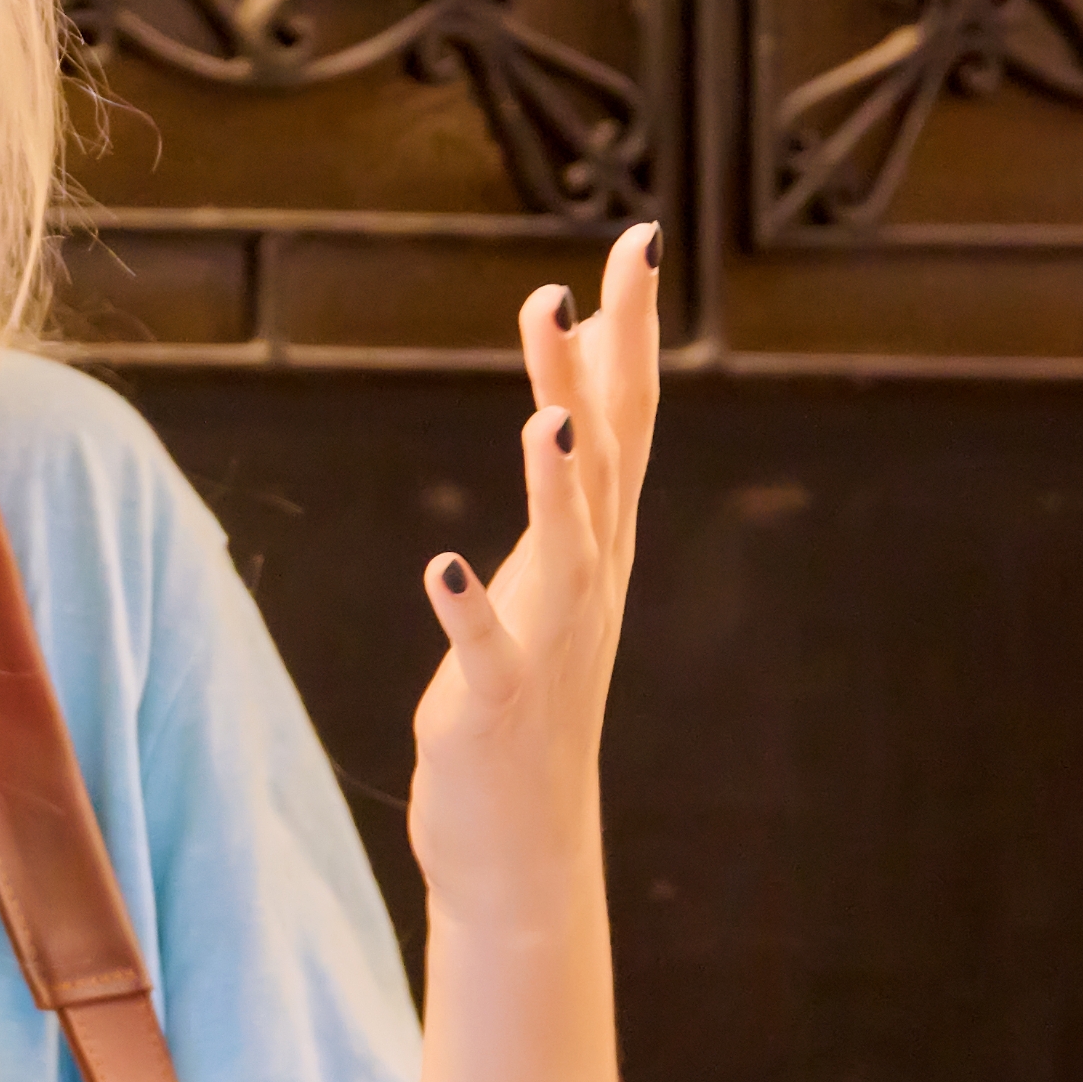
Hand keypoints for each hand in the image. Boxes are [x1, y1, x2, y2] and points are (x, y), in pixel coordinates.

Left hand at [407, 224, 663, 929]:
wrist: (523, 842)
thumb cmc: (527, 696)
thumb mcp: (552, 573)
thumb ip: (566, 482)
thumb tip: (574, 380)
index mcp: (596, 543)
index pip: (625, 415)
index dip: (630, 328)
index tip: (638, 240)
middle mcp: (588, 581)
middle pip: (605, 453)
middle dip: (602, 365)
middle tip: (601, 275)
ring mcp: (548, 642)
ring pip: (561, 547)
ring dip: (554, 486)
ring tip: (544, 417)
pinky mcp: (495, 704)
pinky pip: (485, 652)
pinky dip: (468, 611)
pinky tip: (444, 569)